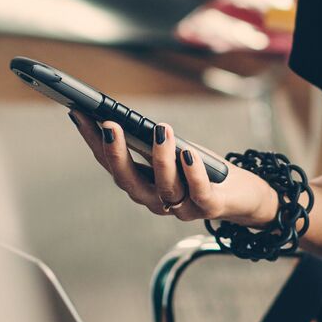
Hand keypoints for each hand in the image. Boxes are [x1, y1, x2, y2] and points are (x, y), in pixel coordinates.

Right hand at [67, 110, 278, 225]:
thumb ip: (149, 142)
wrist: (242, 195)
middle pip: (129, 181)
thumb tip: (123, 115)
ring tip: (160, 129)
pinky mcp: (209, 207)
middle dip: (116, 154)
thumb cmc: (202, 167)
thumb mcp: (172, 151)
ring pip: (165, 187)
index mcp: (141, 185)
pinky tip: (189, 152)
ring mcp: (182, 207)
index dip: (93, 141)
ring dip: (160, 158)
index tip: (79, 114)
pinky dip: (192, 172)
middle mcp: (156, 200)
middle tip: (109, 125)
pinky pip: (198, 193)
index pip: (110, 164)